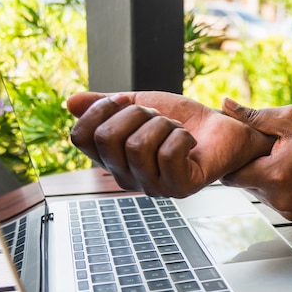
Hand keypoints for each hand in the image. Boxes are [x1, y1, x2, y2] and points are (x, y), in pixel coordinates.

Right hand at [67, 91, 274, 196]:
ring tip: (175, 129)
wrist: (221, 127)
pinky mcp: (180, 188)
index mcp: (112, 158)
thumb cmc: (181, 119)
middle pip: (107, 138)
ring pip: (137, 145)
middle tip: (158, 117)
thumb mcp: (138, 103)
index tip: (125, 103)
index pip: (80, 137)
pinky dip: (181, 136)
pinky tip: (190, 141)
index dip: (100, 110)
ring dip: (162, 124)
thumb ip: (105, 104)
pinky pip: (168, 153)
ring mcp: (153, 186)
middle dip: (136, 114)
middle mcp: (127, 177)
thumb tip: (71, 103)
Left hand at [221, 98, 291, 219]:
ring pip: (256, 191)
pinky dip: (273, 184)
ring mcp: (287, 210)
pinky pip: (271, 198)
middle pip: (242, 183)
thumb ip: (254, 115)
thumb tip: (224, 105)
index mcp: (274, 176)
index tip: (238, 142)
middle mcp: (278, 199)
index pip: (230, 173)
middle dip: (246, 163)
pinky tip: (289, 167)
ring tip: (277, 155)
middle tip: (261, 145)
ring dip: (260, 174)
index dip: (231, 157)